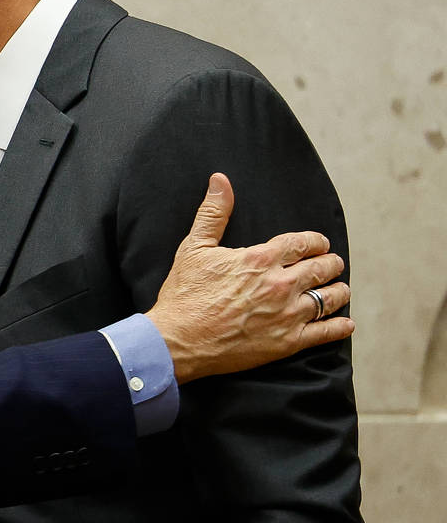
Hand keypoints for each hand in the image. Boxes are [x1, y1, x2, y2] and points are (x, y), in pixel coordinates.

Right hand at [145, 173, 352, 383]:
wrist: (179, 340)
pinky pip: (324, 333)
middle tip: (334, 263)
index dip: (315, 241)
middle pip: (320, 269)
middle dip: (331, 263)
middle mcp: (279, 285)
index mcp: (260, 259)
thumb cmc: (184, 294)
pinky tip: (344, 323)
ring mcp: (286, 315)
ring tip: (341, 289)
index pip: (301, 243)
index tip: (320, 242)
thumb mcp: (194, 247)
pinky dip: (339, 327)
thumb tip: (220, 180)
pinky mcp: (287, 342)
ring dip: (339, 291)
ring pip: (328, 299)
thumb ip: (213, 213)